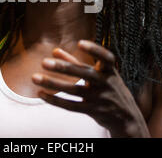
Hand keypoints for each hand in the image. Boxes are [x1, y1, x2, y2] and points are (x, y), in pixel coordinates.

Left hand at [31, 40, 149, 137]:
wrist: (127, 117)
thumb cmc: (109, 88)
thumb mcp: (100, 73)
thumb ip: (77, 61)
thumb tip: (55, 50)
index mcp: (109, 70)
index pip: (105, 58)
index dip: (94, 50)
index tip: (80, 43)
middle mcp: (105, 83)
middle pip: (83, 74)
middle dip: (63, 67)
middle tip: (43, 62)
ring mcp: (99, 98)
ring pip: (73, 90)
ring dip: (52, 83)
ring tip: (34, 77)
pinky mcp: (92, 111)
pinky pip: (71, 106)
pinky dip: (55, 100)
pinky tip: (41, 93)